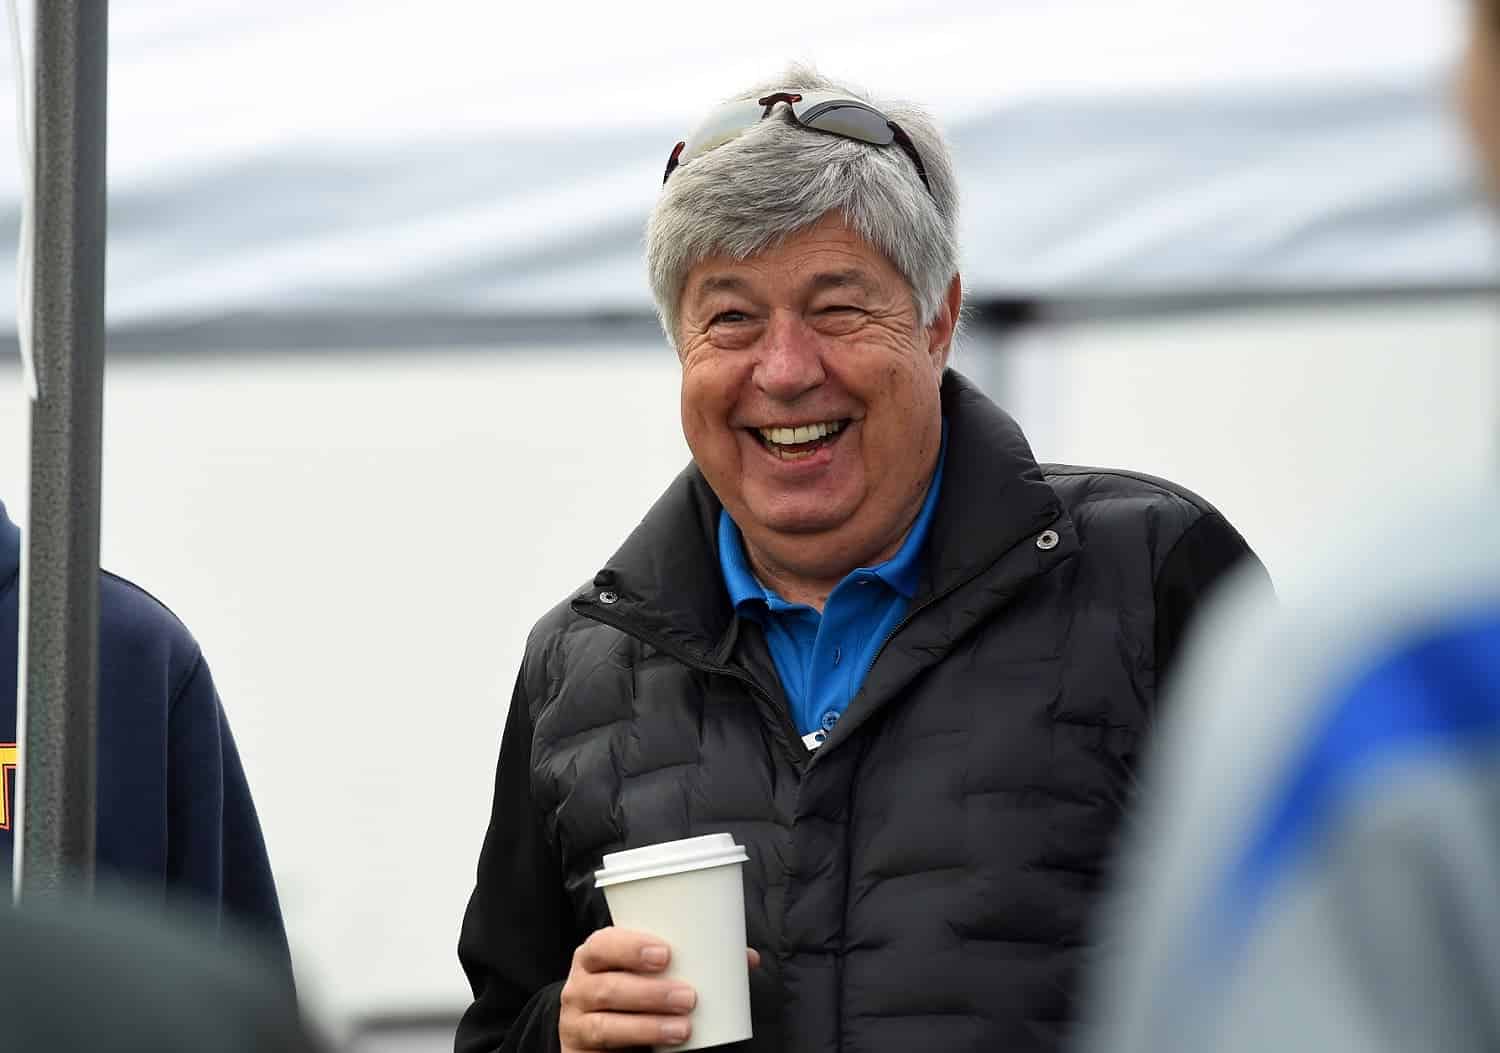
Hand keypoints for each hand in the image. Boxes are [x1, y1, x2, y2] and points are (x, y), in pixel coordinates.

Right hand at [558, 928, 761, 1050]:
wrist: (598, 1027)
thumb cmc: (631, 986)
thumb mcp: (651, 971)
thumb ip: (691, 960)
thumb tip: (747, 958)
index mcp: (596, 954)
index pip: (604, 944)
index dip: (631, 947)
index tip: (667, 954)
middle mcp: (579, 985)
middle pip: (608, 987)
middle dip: (651, 993)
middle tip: (690, 996)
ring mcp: (576, 1021)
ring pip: (606, 1025)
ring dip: (648, 1027)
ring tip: (684, 1028)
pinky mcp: (580, 1051)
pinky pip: (602, 1052)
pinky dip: (633, 1047)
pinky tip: (659, 1049)